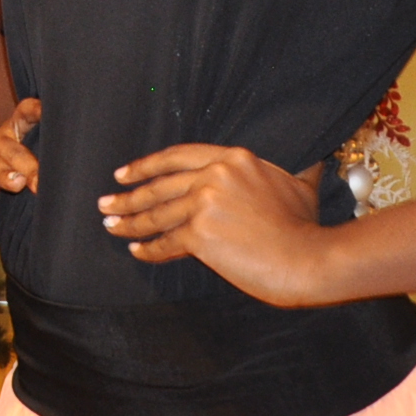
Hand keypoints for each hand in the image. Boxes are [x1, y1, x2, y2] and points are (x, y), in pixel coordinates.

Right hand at [0, 98, 40, 238]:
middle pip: (9, 146)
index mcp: (12, 140)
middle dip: (26, 164)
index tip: (49, 112)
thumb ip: (38, 181)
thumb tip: (68, 182)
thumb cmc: (3, 202)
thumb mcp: (24, 193)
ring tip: (14, 182)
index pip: (24, 120)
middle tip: (39, 183)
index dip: (34, 113)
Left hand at [99, 144, 338, 306]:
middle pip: (161, 185)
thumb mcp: (298, 184)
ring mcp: (206, 203)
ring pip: (158, 213)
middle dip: (128, 195)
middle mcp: (215, 175)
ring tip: (111, 226)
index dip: (147, 165)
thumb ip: (285, 170)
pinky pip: (167, 241)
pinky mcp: (201, 234)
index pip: (178, 156)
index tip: (125, 173)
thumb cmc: (306, 226)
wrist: (309, 259)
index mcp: (234, 157)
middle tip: (106, 203)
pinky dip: (149, 248)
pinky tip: (138, 251)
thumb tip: (308, 160)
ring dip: (129, 221)